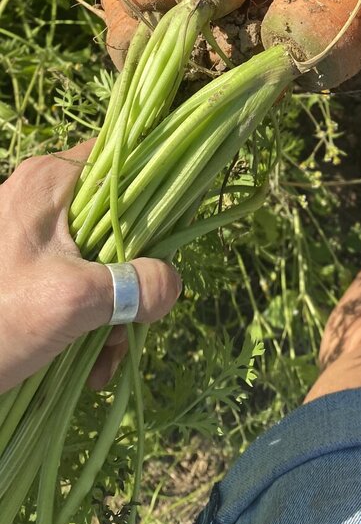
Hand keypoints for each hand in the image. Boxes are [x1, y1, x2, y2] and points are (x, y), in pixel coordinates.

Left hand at [0, 141, 181, 393]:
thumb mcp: (72, 301)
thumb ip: (133, 286)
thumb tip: (173, 285)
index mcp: (50, 181)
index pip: (122, 159)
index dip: (155, 195)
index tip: (171, 238)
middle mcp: (42, 197)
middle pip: (119, 221)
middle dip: (133, 279)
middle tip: (132, 324)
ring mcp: (33, 235)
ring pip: (101, 259)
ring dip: (112, 311)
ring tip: (103, 359)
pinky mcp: (25, 268)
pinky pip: (75, 282)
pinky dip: (88, 320)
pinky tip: (88, 364)